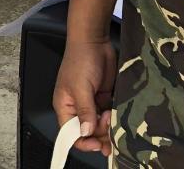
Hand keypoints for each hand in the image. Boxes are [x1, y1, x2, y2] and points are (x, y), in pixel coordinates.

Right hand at [52, 39, 115, 155]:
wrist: (94, 40)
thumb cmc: (80, 60)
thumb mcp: (81, 87)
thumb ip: (85, 111)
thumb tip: (86, 133)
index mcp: (65, 107)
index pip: (71, 134)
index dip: (84, 142)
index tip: (97, 144)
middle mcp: (77, 107)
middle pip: (87, 131)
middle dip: (99, 136)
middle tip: (111, 137)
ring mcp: (91, 102)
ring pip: (99, 124)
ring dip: (107, 127)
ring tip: (113, 121)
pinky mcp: (103, 96)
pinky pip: (108, 113)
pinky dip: (113, 118)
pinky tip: (118, 117)